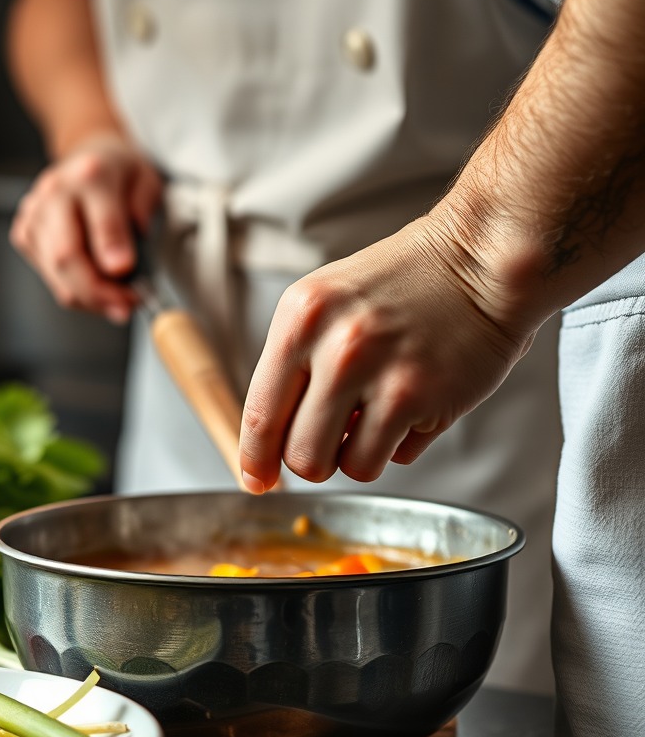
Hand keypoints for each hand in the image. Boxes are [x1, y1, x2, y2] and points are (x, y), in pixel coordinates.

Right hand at [9, 134, 162, 322]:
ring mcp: (34, 214)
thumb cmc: (119, 173)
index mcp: (91, 175)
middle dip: (100, 293)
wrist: (87, 156)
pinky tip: (96, 287)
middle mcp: (55, 193)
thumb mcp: (146, 181)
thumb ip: (140, 213)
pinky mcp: (24, 235)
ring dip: (91, 299)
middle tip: (127, 305)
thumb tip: (121, 261)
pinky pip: (51, 279)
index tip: (129, 279)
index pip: (101, 223)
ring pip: (57, 276)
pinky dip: (76, 293)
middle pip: (67, 257)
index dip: (114, 256)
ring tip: (117, 300)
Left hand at [238, 215, 538, 489]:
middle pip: (300, 455)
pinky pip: (391, 460)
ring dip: (359, 455)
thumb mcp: (327, 305)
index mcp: (300, 318)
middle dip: (315, 459)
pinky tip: (413, 405)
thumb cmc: (406, 282)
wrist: (482, 256)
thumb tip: (272, 440)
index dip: (255, 459)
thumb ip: (295, 365)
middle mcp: (334, 345)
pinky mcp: (421, 397)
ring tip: (379, 414)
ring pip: (345, 467)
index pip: (260, 413)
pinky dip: (399, 445)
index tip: (257, 479)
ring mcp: (379, 372)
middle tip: (336, 437)